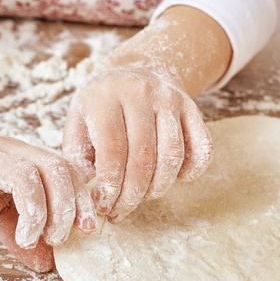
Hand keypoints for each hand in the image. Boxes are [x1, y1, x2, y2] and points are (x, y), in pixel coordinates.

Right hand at [0, 128, 95, 271]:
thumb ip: (21, 232)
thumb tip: (48, 264)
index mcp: (24, 155)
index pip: (67, 169)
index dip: (83, 200)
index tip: (88, 230)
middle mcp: (6, 151)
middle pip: (52, 168)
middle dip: (64, 208)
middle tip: (57, 239)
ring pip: (23, 176)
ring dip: (34, 214)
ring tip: (26, 240)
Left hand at [62, 67, 213, 221]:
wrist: (138, 69)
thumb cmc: (103, 105)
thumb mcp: (79, 119)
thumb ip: (77, 153)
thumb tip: (84, 189)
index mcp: (105, 95)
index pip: (112, 148)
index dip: (110, 183)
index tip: (104, 204)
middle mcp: (140, 92)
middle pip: (143, 156)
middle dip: (132, 194)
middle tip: (121, 211)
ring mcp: (170, 99)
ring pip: (172, 156)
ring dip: (158, 187)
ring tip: (143, 197)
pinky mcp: (193, 108)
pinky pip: (202, 148)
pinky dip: (191, 171)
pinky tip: (175, 179)